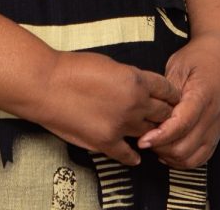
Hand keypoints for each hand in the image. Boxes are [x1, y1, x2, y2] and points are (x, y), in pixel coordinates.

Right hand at [26, 50, 180, 165]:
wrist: (47, 84)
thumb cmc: (72, 68)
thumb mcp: (109, 63)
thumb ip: (129, 77)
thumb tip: (138, 87)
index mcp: (135, 80)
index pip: (166, 90)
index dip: (171, 94)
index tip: (172, 98)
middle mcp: (134, 104)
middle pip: (163, 113)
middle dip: (165, 113)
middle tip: (164, 116)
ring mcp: (121, 125)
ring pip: (149, 133)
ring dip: (150, 133)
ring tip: (151, 134)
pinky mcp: (106, 142)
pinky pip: (128, 155)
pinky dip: (134, 157)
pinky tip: (136, 156)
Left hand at [136, 33, 219, 168]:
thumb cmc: (199, 58)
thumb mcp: (179, 65)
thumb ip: (167, 90)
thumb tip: (151, 110)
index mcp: (203, 95)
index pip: (181, 124)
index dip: (160, 135)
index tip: (142, 140)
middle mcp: (213, 116)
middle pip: (185, 146)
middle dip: (161, 147)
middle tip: (143, 139)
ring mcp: (217, 128)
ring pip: (192, 157)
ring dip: (170, 156)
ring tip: (154, 144)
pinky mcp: (217, 134)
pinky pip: (201, 158)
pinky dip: (183, 160)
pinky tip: (167, 150)